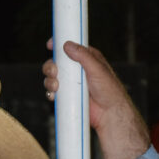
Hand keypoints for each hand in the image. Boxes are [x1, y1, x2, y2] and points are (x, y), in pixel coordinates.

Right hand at [42, 39, 150, 158]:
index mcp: (87, 59)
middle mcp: (77, 70)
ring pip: (52, 78)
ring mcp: (71, 84)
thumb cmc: (109, 90)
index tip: (49, 44)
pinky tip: (54, 96)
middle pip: (56, 63)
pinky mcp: (67, 97)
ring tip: (56, 88)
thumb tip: (67, 45)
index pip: (70, 48)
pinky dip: (50, 93)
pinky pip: (53, 93)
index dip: (58, 45)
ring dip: (49, 81)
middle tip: (54, 72)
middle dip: (51, 67)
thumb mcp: (98, 69)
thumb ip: (83, 56)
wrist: (109, 114)